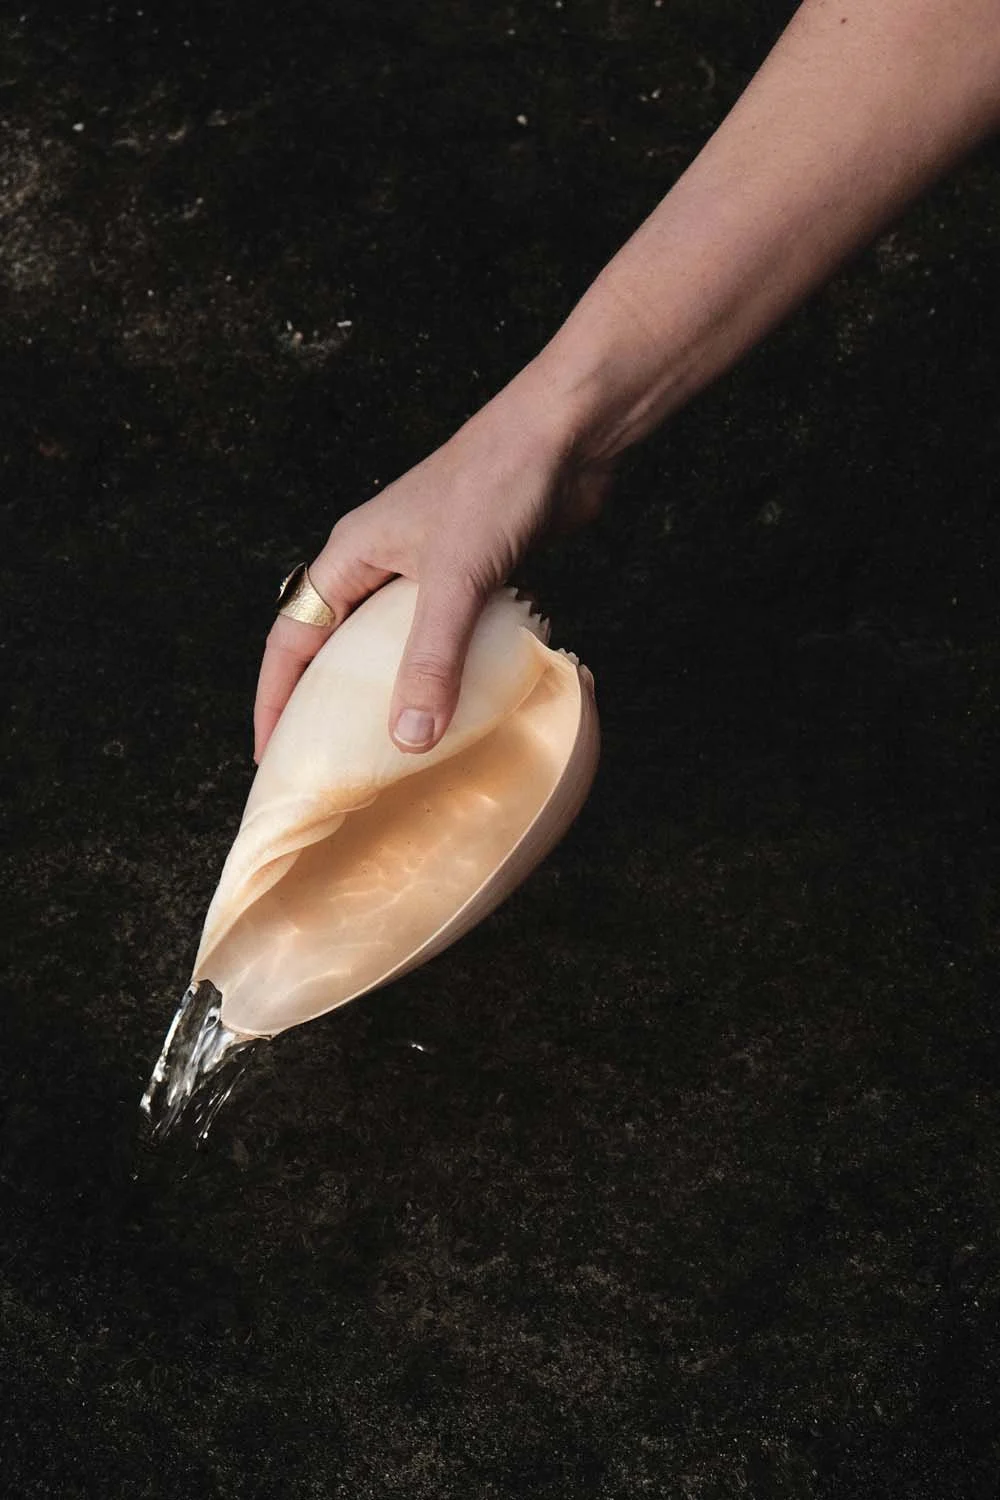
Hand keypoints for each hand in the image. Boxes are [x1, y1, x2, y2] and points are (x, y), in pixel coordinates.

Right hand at [253, 373, 610, 761]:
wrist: (565, 435)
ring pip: (391, 645)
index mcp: (350, 556)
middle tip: (325, 765)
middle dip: (325, 705)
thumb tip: (408, 739)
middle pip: (334, 647)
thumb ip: (431, 660)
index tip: (270, 755)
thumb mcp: (455, 578)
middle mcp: (379, 563)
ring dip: (388, 692)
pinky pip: (444, 639)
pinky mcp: (474, 576)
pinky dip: (444, 674)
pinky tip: (459, 710)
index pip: (291, 639)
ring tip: (389, 752)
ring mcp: (428, 570)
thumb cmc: (496, 482)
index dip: (275, 699)